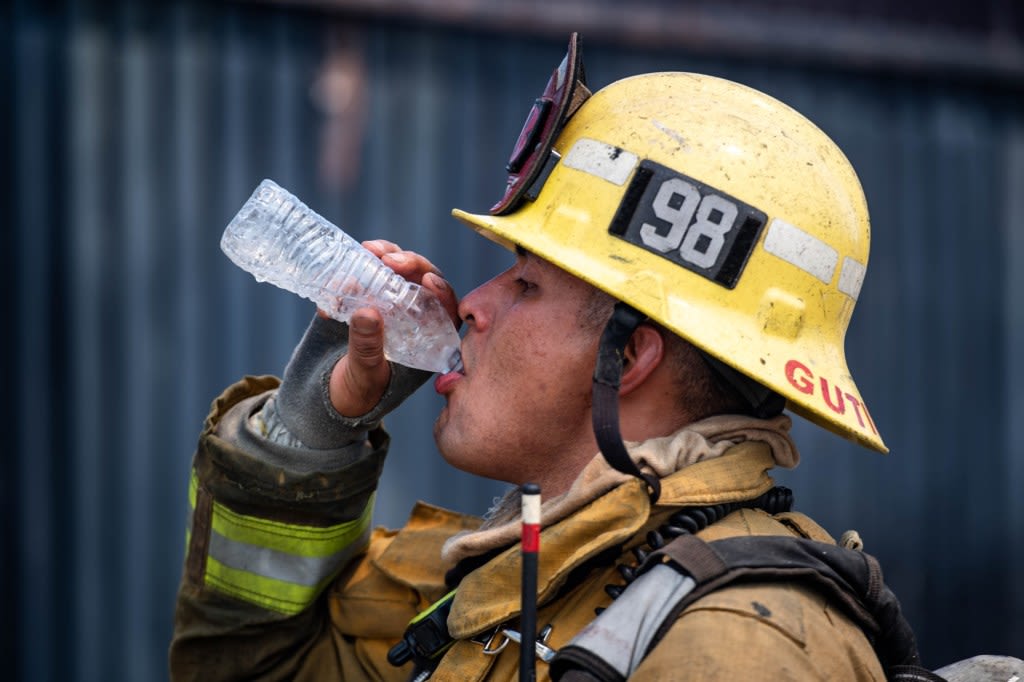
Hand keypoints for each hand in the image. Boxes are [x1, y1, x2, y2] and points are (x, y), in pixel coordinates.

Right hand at [324, 240, 459, 416]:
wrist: (321, 398)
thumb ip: (367, 347)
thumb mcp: (363, 375)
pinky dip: (358, 265)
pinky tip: (347, 263)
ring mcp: (386, 306)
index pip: (446, 311)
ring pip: (397, 273)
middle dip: (411, 265)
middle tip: (389, 259)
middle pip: (423, 283)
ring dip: (386, 257)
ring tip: (369, 250)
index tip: (428, 280)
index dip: (441, 292)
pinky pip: (366, 274)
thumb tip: (368, 312)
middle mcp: (411, 320)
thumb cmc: (355, 395)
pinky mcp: (360, 298)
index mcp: (426, 343)